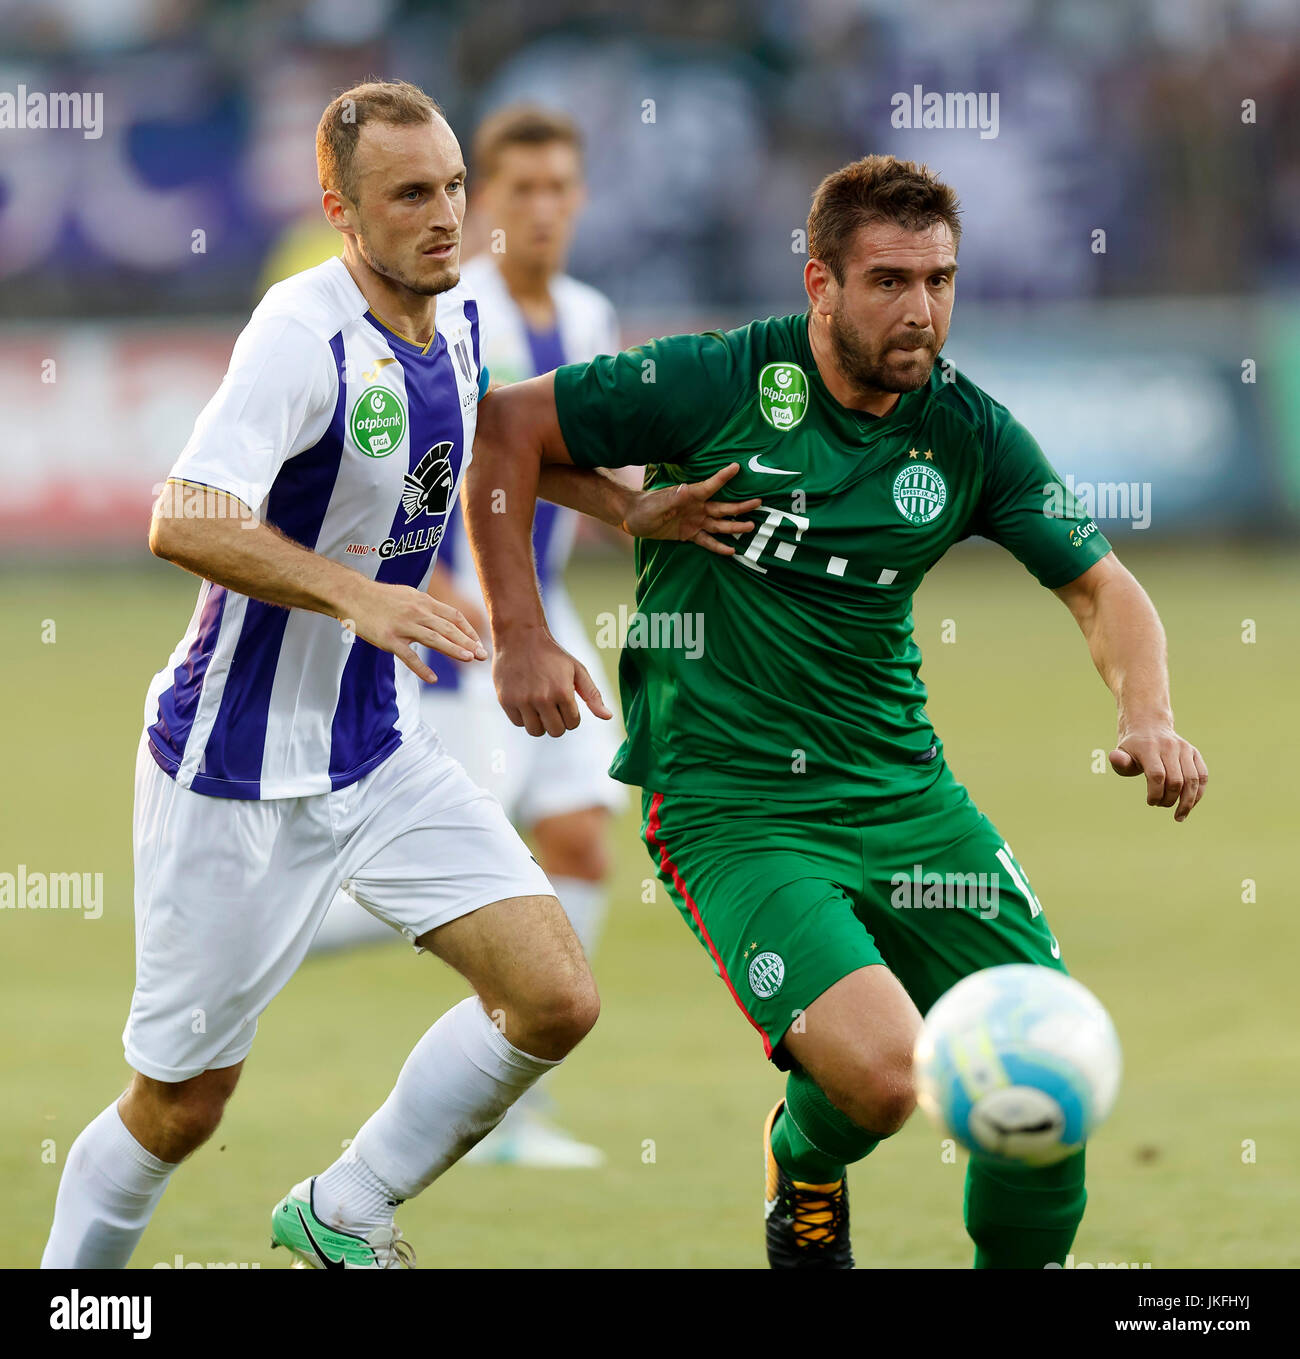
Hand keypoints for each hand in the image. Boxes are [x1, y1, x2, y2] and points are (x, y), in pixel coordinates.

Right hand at [345, 580, 486, 683]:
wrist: (352, 595)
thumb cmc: (380, 597)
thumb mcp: (409, 594)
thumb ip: (427, 606)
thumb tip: (444, 617)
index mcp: (424, 602)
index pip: (454, 616)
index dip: (469, 630)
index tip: (478, 642)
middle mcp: (417, 612)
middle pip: (449, 628)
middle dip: (468, 642)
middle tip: (482, 655)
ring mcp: (403, 626)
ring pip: (434, 639)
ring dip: (454, 650)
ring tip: (469, 659)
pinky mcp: (389, 639)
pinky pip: (408, 656)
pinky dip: (421, 668)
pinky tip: (432, 678)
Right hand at [494, 626, 612, 735]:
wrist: (520, 637)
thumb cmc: (553, 655)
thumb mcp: (577, 670)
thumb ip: (593, 695)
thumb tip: (608, 717)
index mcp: (562, 692)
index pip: (573, 723)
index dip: (572, 715)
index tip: (566, 701)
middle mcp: (542, 699)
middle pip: (555, 732)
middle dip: (558, 722)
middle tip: (553, 706)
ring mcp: (522, 701)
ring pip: (535, 731)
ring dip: (540, 722)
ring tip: (540, 705)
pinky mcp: (506, 700)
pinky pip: (518, 723)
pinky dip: (523, 716)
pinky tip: (526, 700)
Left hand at [622, 463, 760, 555]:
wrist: (633, 518)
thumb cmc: (644, 507)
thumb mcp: (658, 504)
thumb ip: (674, 499)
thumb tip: (686, 490)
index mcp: (690, 496)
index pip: (711, 485)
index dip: (724, 477)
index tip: (737, 466)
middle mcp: (697, 507)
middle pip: (723, 507)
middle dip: (741, 506)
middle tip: (759, 503)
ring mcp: (695, 521)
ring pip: (720, 524)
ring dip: (735, 526)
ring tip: (752, 527)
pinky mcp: (690, 534)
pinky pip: (707, 541)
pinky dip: (719, 546)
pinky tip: (731, 551)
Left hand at [1109, 724, 1207, 821]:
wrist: (1149, 727)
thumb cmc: (1133, 748)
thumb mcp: (1121, 753)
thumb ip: (1119, 761)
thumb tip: (1115, 758)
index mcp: (1149, 747)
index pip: (1157, 775)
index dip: (1155, 794)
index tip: (1150, 803)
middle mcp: (1169, 746)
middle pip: (1176, 780)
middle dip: (1169, 799)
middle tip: (1160, 805)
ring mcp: (1184, 749)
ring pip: (1193, 780)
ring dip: (1187, 802)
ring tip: (1179, 816)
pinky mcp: (1194, 753)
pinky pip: (1202, 776)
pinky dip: (1198, 794)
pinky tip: (1190, 805)